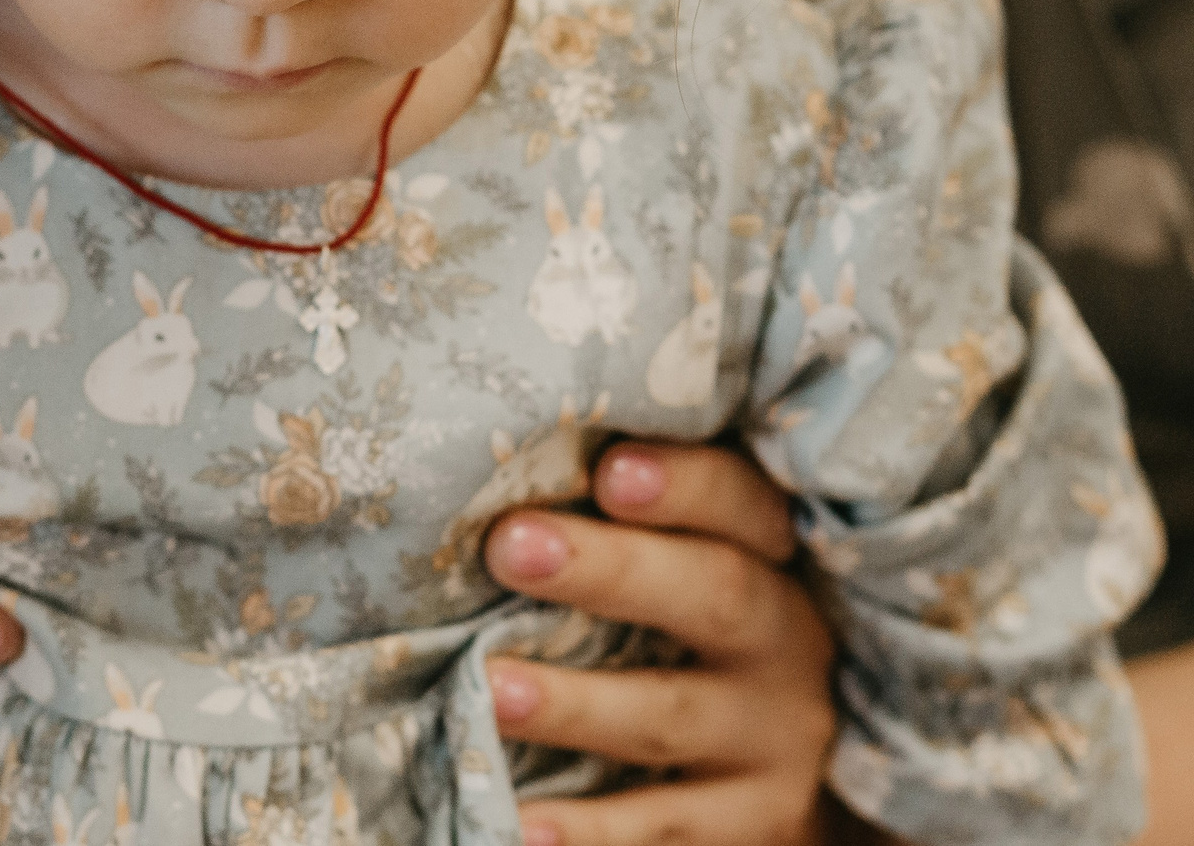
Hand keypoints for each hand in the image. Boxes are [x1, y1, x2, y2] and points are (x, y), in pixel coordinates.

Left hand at [483, 442, 848, 845]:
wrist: (782, 777)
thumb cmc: (690, 634)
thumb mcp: (687, 568)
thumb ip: (619, 519)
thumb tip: (482, 458)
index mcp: (768, 559)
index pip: (743, 505)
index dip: (685, 485)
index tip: (608, 471)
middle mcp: (784, 645)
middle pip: (711, 596)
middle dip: (610, 570)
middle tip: (510, 547)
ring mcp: (770, 743)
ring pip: (671, 716)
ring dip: (578, 704)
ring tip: (491, 687)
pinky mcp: (751, 827)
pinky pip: (661, 829)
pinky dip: (589, 831)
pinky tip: (518, 825)